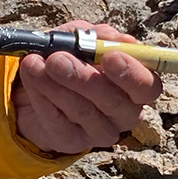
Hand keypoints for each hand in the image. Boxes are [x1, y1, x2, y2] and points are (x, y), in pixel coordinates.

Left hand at [13, 21, 163, 155]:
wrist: (35, 90)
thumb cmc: (70, 59)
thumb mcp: (80, 40)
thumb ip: (96, 36)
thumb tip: (113, 37)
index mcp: (136, 87)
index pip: (147, 86)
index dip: (131, 73)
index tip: (109, 56)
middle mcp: (124, 113)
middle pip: (114, 102)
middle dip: (84, 78)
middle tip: (57, 59)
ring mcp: (99, 132)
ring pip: (81, 110)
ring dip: (54, 84)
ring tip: (33, 63)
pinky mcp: (72, 142)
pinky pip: (56, 120)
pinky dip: (40, 95)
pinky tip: (30, 77)